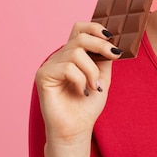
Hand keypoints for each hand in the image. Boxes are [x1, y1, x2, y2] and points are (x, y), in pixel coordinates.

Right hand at [35, 22, 120, 143]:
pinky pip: (67, 67)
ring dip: (91, 71)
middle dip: (101, 45)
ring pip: (76, 53)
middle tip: (114, 56)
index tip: (112, 39)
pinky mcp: (43, 75)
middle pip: (80, 36)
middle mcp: (60, 56)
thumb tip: (110, 40)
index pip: (80, 29)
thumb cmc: (87, 105)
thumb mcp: (103, 77)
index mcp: (73, 54)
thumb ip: (104, 58)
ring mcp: (50, 65)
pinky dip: (80, 79)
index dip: (95, 28)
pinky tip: (81, 91)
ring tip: (94, 87)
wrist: (76, 129)